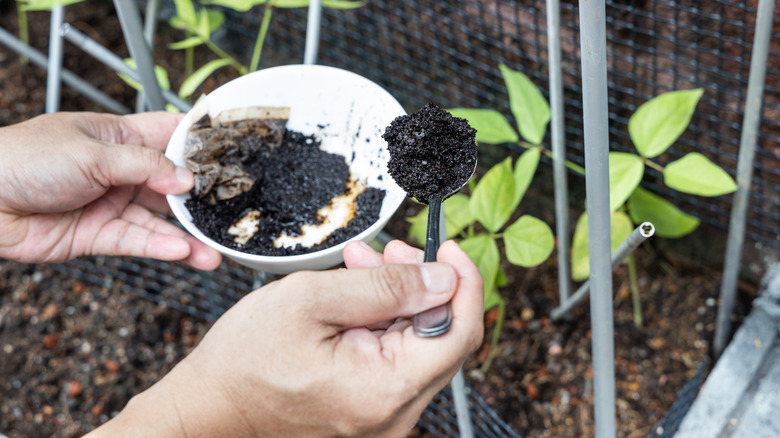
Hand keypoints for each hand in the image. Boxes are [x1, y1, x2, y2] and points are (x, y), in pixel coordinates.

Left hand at [0, 111, 220, 268]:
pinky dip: (160, 247)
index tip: (233, 154)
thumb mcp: (92, 153)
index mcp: (117, 137)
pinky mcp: (98, 235)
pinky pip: (137, 241)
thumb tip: (186, 179)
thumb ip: (144, 167)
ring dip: (186, 236)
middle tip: (232, 212)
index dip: (199, 144)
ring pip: (158, 221)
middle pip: (171, 184)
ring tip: (214, 251)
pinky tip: (182, 252)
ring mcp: (110, 204)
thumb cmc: (25, 159)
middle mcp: (119, 171)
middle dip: (200, 199)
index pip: (168, 135)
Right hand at [88, 239, 483, 436]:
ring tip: (362, 266)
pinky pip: (396, 360)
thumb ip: (385, 287)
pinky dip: (385, 323)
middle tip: (388, 251)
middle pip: (441, 337)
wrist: (210, 407)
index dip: (463, 282)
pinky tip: (358, 297)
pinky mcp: (371, 411)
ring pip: (418, 345)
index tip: (447, 247)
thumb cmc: (246, 358)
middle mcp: (394, 415)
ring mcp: (384, 418)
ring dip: (400, 299)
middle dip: (422, 284)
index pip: (458, 332)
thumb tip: (443, 277)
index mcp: (384, 389)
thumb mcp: (312, 300)